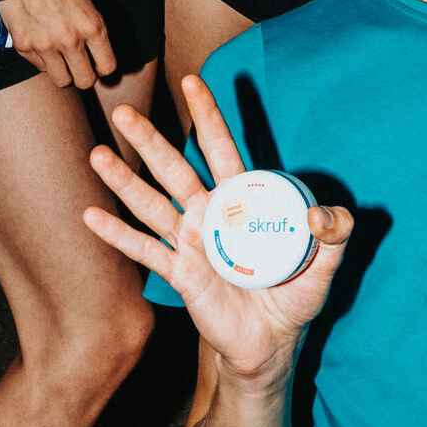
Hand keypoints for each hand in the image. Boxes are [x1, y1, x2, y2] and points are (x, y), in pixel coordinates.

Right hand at [0, 0, 115, 86]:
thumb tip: (95, 52)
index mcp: (92, 26)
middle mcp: (71, 40)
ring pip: (61, 80)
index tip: (98, 64)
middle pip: (84, 80)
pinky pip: (39, 66)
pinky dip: (42, 60)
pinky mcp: (24, 46)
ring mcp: (45, 45)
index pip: (107, 67)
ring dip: (62, 72)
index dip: (103, 67)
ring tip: (60, 59)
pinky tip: (41, 43)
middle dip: (84, 76)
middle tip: (79, 67)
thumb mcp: (86, 2)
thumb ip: (91, 29)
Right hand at [84, 73, 351, 381]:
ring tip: (97, 154)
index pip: (221, 149)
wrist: (270, 344)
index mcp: (242, 201)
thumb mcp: (325, 262)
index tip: (192, 82)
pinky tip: (91, 216)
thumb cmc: (294, 296)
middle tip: (124, 111)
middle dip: (150, 141)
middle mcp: (210, 214)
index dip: (208, 116)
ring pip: (151, 204)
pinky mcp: (179, 273)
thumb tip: (324, 215)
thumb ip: (335, 233)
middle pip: (175, 169)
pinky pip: (145, 251)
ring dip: (124, 180)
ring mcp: (190, 242)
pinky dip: (118, 235)